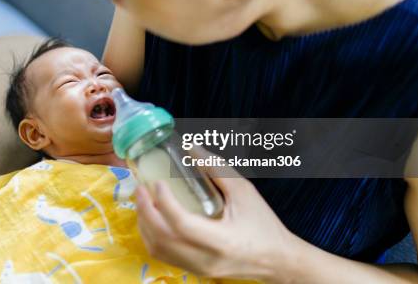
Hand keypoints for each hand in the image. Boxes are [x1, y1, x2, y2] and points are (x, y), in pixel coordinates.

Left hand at [135, 148, 300, 282]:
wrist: (277, 260)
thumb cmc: (263, 224)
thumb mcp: (244, 192)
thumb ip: (216, 169)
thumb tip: (191, 147)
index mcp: (222, 241)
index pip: (182, 224)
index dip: (164, 202)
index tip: (157, 182)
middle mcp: (206, 259)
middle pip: (162, 238)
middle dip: (144, 211)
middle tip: (140, 188)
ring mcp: (197, 268)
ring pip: (157, 249)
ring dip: (144, 223)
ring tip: (143, 201)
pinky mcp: (193, 270)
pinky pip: (162, 255)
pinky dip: (151, 235)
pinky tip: (151, 218)